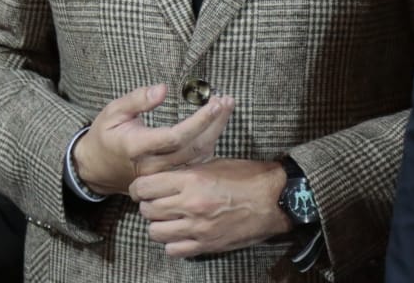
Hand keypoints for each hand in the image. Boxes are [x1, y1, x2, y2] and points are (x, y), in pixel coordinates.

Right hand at [72, 83, 233, 196]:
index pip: (174, 137)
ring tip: (227, 107)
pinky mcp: (169, 177)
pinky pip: (195, 162)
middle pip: (192, 146)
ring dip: (215, 131)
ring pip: (197, 156)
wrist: (98, 169)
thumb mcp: (113, 111)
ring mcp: (162, 175)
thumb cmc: (106, 135)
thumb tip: (163, 88)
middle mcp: (152, 165)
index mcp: (136, 147)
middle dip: (213, 123)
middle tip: (226, 100)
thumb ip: (137, 100)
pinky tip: (217, 125)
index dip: (198, 121)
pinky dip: (210, 143)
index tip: (214, 103)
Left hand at [130, 157, 291, 258]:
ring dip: (158, 225)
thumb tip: (164, 177)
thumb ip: (186, 172)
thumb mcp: (213, 164)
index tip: (142, 188)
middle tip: (156, 202)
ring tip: (168, 218)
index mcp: (191, 180)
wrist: (274, 199)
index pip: (145, 186)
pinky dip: (172, 243)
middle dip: (148, 206)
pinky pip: (174, 250)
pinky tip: (180, 234)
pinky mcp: (206, 245)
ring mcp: (197, 228)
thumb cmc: (247, 176)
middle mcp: (190, 205)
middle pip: (148, 210)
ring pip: (156, 232)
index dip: (139, 188)